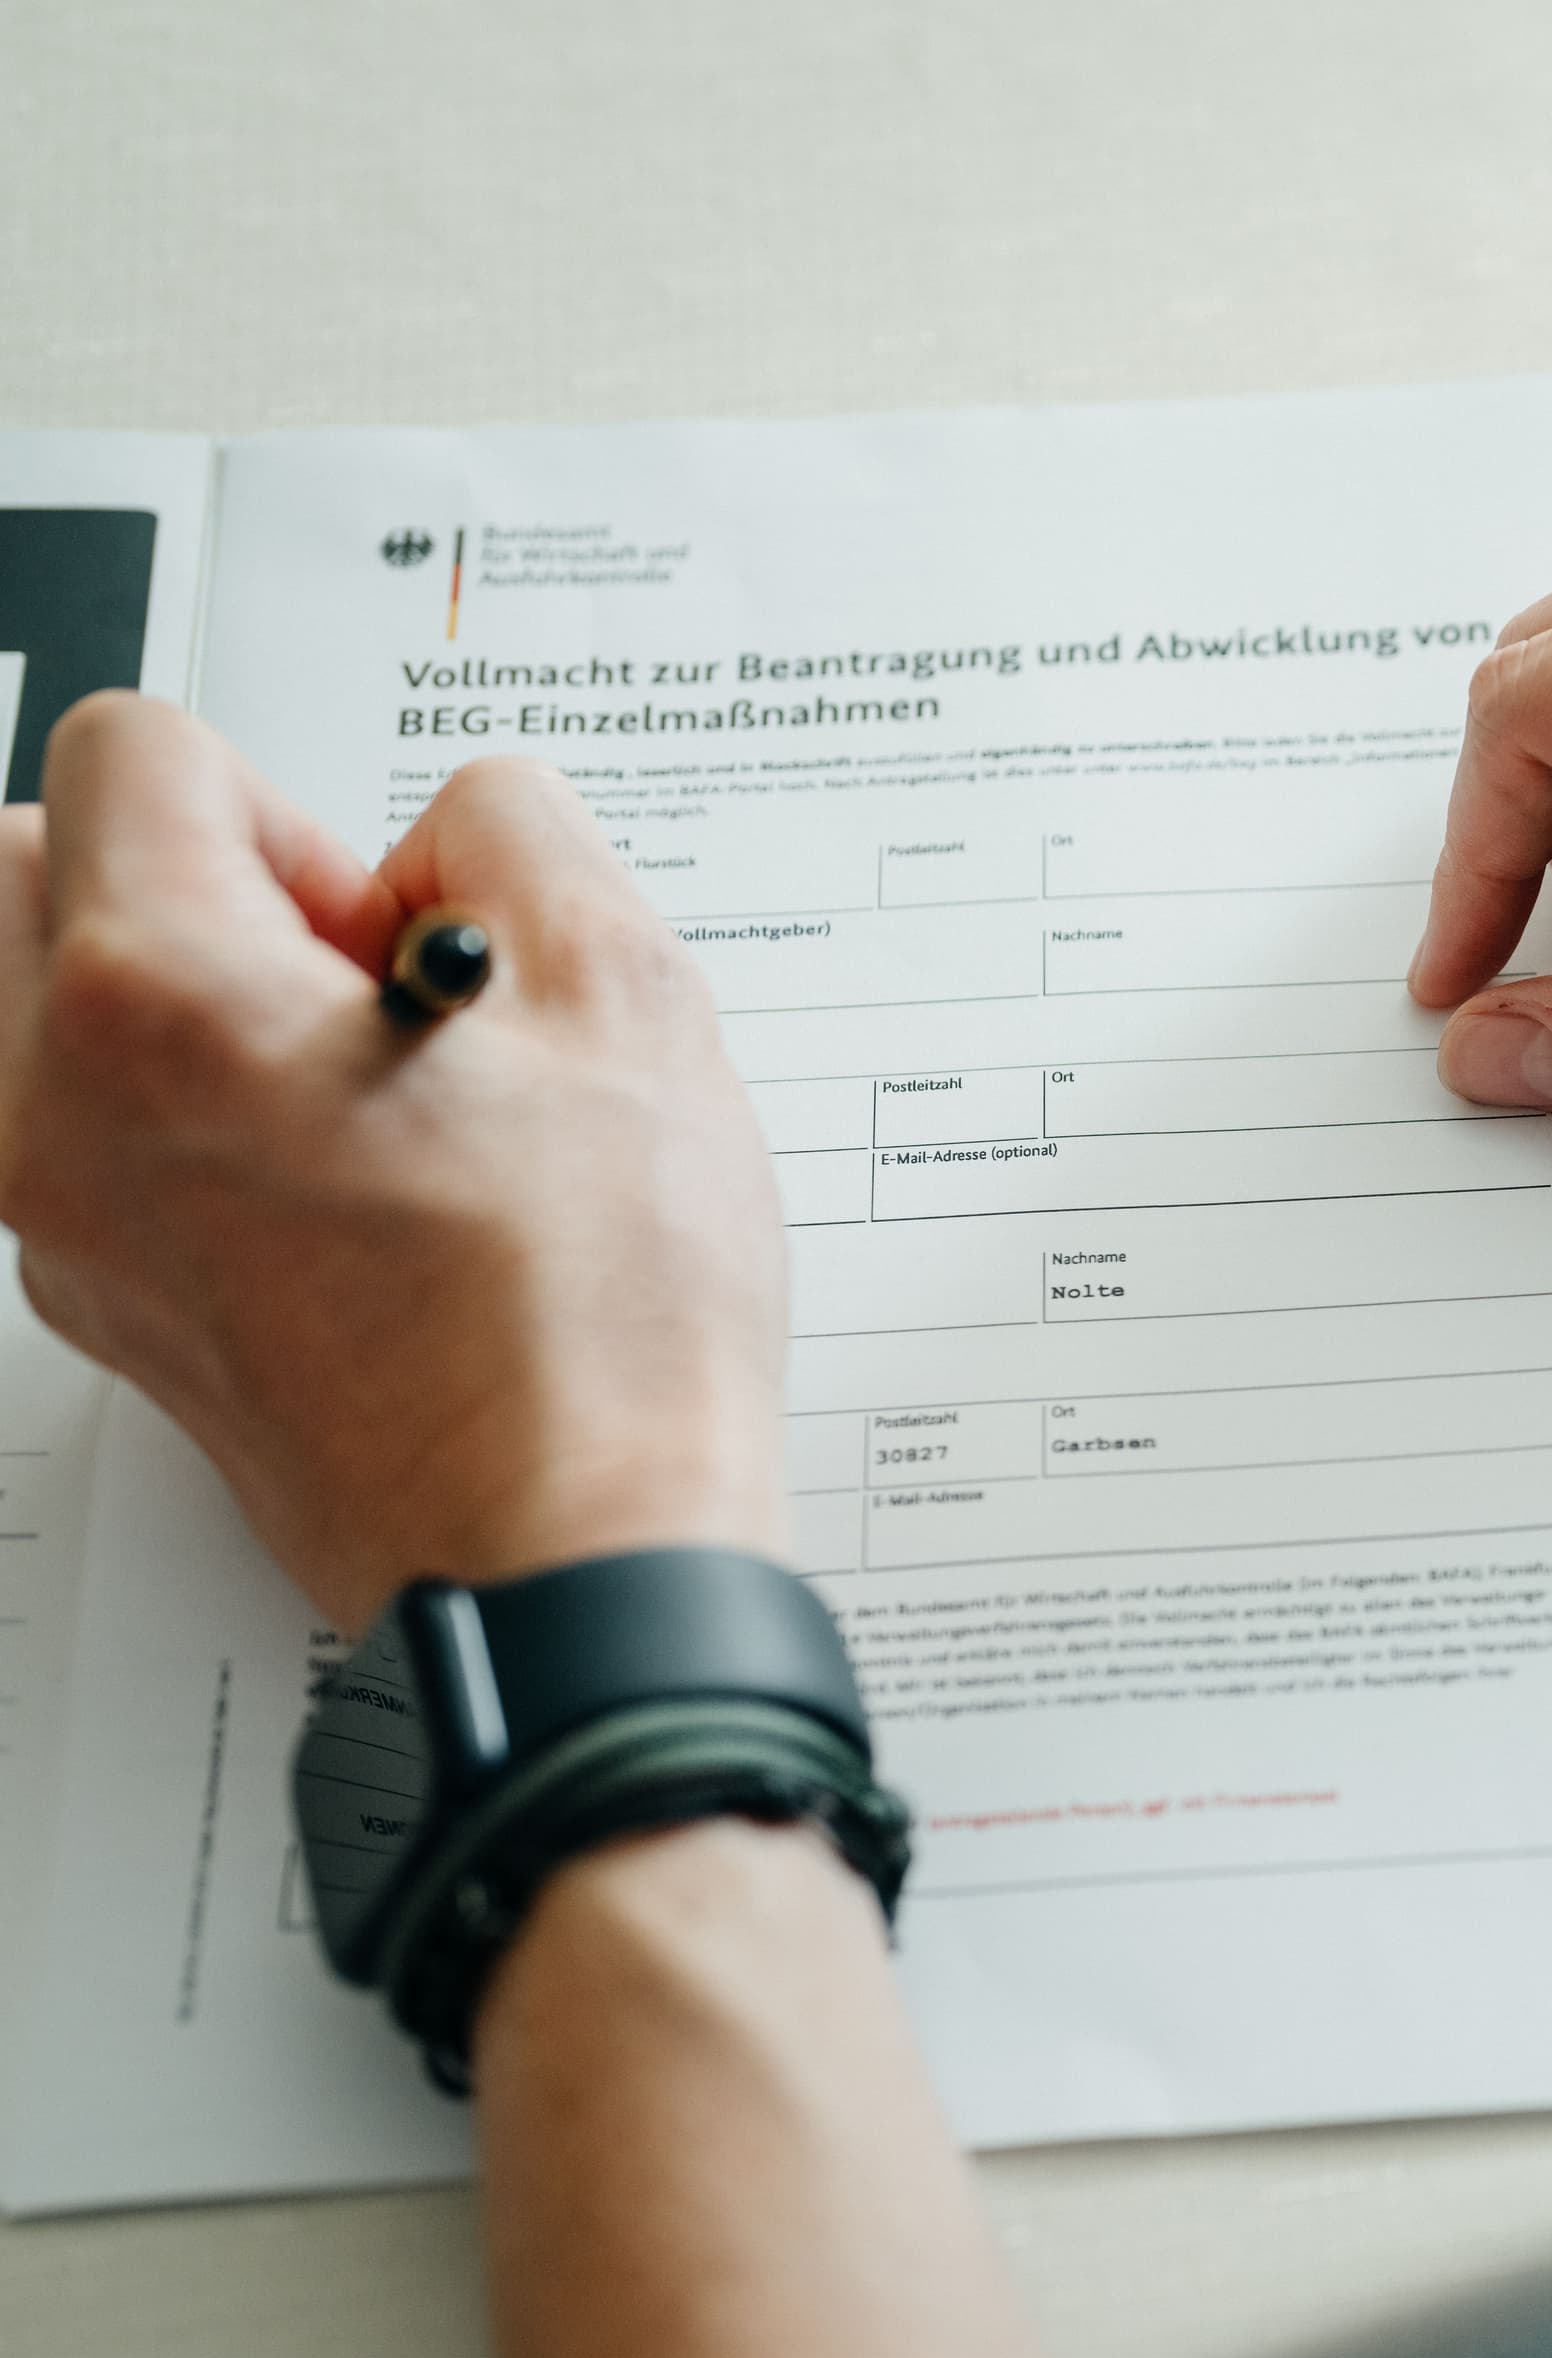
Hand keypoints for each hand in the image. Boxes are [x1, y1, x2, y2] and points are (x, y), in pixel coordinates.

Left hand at [0, 697, 787, 1625]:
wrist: (570, 1552)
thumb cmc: (595, 1328)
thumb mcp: (630, 996)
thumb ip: (521, 843)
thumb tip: (463, 842)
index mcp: (156, 999)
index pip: (138, 751)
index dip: (296, 807)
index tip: (385, 919)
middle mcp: (57, 1111)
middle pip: (19, 866)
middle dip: (180, 874)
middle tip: (340, 970)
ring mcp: (67, 1228)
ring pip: (31, 1015)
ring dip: (162, 999)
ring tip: (341, 1078)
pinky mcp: (114, 1314)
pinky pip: (85, 1145)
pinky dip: (184, 1125)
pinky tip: (353, 1188)